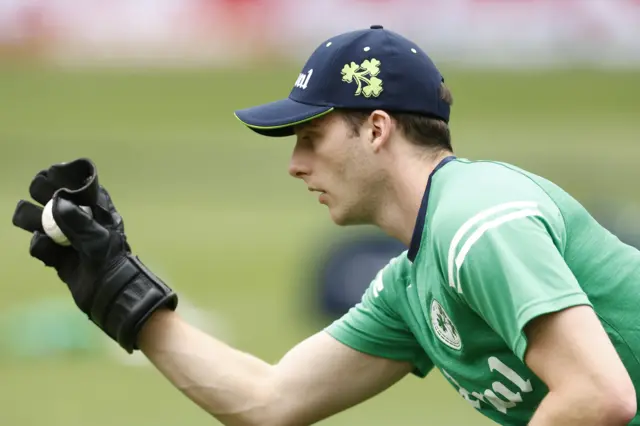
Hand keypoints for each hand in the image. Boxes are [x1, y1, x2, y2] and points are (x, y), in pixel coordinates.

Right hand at [11, 158, 177, 351]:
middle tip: (41, 199)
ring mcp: (67, 237)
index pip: (80, 183)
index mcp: (98, 208)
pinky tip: (49, 253)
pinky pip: (41, 245)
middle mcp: (81, 218)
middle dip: (43, 194)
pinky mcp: (58, 256)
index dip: (64, 176)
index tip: (52, 176)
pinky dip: (41, 247)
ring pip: (40, 219)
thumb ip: (77, 221)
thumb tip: (56, 203)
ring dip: (32, 218)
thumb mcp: (97, 239)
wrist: (110, 293)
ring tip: (32, 222)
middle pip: (53, 196)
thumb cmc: (111, 261)